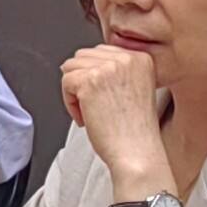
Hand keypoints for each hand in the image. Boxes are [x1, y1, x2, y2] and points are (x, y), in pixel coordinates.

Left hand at [58, 44, 169, 187]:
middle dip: (83, 82)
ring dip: (75, 92)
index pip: (102, 52)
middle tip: (96, 108)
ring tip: (91, 112)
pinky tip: (85, 118)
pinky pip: (65, 82)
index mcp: (140, 58)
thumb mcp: (135, 89)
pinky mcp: (89, 81)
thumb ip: (116, 71)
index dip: (96, 78)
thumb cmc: (135, 131)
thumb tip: (81, 63)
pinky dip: (69, 103)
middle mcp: (126, 58)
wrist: (137, 153)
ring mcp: (108, 68)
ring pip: (71, 67)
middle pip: (84, 57)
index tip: (104, 99)